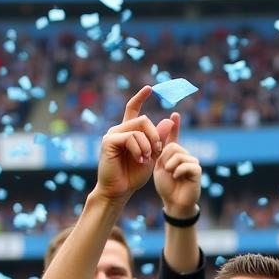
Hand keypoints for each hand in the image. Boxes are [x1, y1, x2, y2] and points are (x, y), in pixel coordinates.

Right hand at [93, 87, 175, 202]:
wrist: (120, 190)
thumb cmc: (134, 175)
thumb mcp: (152, 156)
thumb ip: (160, 140)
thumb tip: (169, 121)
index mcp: (129, 132)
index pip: (134, 109)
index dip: (141, 97)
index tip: (150, 88)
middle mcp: (119, 129)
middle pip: (144, 120)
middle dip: (156, 136)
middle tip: (157, 151)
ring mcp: (112, 134)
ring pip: (139, 129)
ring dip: (148, 145)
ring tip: (146, 159)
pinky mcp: (109, 141)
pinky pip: (131, 137)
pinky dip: (139, 149)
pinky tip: (139, 160)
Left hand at [153, 114, 201, 216]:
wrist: (174, 202)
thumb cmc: (166, 186)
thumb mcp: (159, 165)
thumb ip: (160, 151)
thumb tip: (164, 134)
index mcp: (174, 154)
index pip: (174, 136)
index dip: (175, 126)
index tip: (175, 114)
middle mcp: (185, 156)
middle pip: (172, 146)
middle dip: (165, 158)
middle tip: (166, 170)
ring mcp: (193, 162)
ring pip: (178, 154)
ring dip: (170, 166)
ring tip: (171, 175)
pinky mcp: (197, 171)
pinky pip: (185, 164)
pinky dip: (177, 171)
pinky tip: (177, 178)